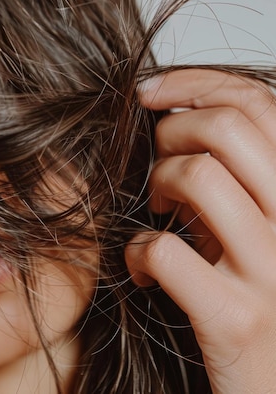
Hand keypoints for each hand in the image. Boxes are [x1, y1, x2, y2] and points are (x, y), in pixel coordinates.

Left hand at [126, 69, 275, 393]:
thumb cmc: (260, 291)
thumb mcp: (258, 221)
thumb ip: (235, 171)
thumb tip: (173, 115)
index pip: (259, 103)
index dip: (196, 82)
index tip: (151, 89)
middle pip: (226, 127)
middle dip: (172, 129)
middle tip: (156, 157)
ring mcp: (273, 271)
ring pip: (197, 175)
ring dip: (158, 183)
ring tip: (157, 209)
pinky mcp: (236, 318)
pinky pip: (167, 252)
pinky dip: (139, 252)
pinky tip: (144, 266)